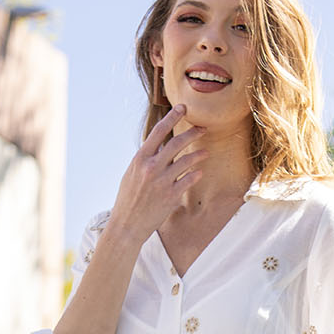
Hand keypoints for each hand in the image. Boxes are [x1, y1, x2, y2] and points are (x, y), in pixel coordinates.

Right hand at [110, 105, 203, 243]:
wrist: (127, 225)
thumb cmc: (128, 199)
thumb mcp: (131, 174)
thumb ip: (145, 160)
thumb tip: (157, 147)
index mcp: (140, 159)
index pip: (158, 131)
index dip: (172, 117)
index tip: (183, 107)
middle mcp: (151, 168)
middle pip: (176, 143)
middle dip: (192, 133)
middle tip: (202, 128)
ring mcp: (162, 182)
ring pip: (186, 161)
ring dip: (198, 154)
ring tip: (206, 151)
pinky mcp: (171, 196)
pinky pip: (188, 180)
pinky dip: (195, 174)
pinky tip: (199, 172)